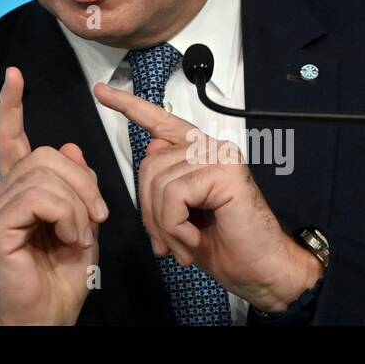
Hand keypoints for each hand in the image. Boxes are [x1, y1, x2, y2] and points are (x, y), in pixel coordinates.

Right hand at [0, 67, 110, 324]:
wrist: (46, 316)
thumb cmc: (61, 276)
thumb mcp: (82, 224)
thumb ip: (77, 188)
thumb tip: (70, 148)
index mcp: (20, 190)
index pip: (10, 138)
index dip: (10, 105)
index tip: (14, 75)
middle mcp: (3, 193)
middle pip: (44, 153)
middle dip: (82, 179)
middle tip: (97, 215)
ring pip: (44, 173)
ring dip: (78, 204)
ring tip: (80, 234)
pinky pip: (39, 198)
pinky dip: (66, 216)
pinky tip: (69, 238)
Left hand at [93, 81, 321, 313]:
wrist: (262, 272)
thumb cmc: (225, 245)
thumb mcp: (181, 214)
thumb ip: (164, 183)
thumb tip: (150, 154)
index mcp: (197, 153)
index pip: (159, 121)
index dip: (128, 106)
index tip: (102, 91)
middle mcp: (210, 147)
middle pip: (148, 166)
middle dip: (149, 212)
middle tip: (167, 243)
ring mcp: (219, 157)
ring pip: (159, 184)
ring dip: (164, 226)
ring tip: (184, 246)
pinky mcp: (225, 173)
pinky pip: (174, 196)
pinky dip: (175, 227)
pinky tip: (193, 241)